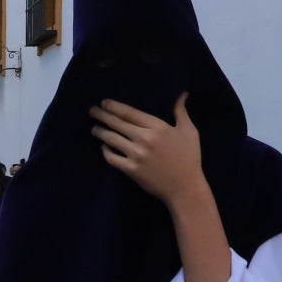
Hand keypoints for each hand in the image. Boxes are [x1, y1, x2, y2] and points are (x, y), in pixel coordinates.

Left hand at [89, 95, 205, 209]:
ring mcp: (136, 154)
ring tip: (94, 129)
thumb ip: (181, 112)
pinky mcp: (131, 169)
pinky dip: (105, 151)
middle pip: (117, 123)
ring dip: (100, 132)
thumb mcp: (189, 132)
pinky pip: (112, 158)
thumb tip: (182, 94)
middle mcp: (144, 138)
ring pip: (111, 139)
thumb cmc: (189, 158)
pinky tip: (104, 147)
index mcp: (157, 127)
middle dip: (102, 115)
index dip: (114, 107)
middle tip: (92, 111)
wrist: (185, 188)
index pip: (129, 113)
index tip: (104, 103)